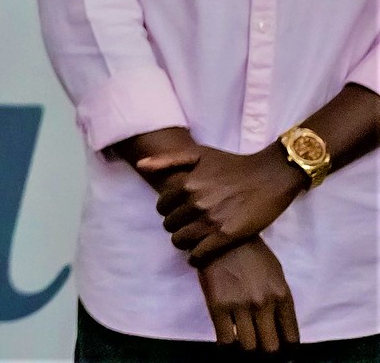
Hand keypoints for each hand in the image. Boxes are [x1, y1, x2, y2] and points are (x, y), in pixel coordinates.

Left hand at [138, 145, 305, 263]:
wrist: (270, 176)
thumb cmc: (233, 164)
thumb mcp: (198, 153)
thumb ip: (167, 159)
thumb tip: (141, 165)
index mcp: (186, 183)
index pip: (161, 206)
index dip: (168, 211)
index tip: (177, 213)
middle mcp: (195, 202)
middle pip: (170, 224)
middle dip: (175, 226)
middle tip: (186, 227)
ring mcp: (211, 220)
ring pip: (181, 240)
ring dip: (183, 242)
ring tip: (190, 241)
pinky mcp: (228, 235)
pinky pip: (201, 253)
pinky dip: (195, 258)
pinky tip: (197, 257)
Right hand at [196, 239, 299, 352]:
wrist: (219, 233)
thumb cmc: (250, 252)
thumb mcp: (275, 273)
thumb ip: (279, 300)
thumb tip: (280, 327)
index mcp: (282, 296)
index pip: (291, 338)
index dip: (287, 350)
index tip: (280, 352)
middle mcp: (264, 304)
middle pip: (269, 347)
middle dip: (264, 350)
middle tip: (258, 345)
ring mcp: (240, 305)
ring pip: (248, 346)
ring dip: (245, 346)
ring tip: (240, 340)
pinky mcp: (217, 304)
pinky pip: (225, 339)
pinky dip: (226, 344)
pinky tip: (225, 338)